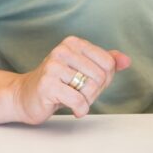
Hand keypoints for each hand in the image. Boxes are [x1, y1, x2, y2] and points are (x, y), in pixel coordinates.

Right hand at [10, 36, 130, 123]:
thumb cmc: (59, 83)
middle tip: (81, 94)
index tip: (90, 83)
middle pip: (100, 76)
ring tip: (74, 99)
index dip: (105, 78)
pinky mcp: (47, 84)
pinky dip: (81, 109)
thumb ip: (107, 62)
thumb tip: (127, 61)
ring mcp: (53, 67)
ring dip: (87, 101)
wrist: (25, 96)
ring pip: (89, 88)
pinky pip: (77, 100)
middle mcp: (62, 50)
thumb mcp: (85, 69)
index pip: (108, 62)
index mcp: (74, 43)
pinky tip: (74, 109)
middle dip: (95, 91)